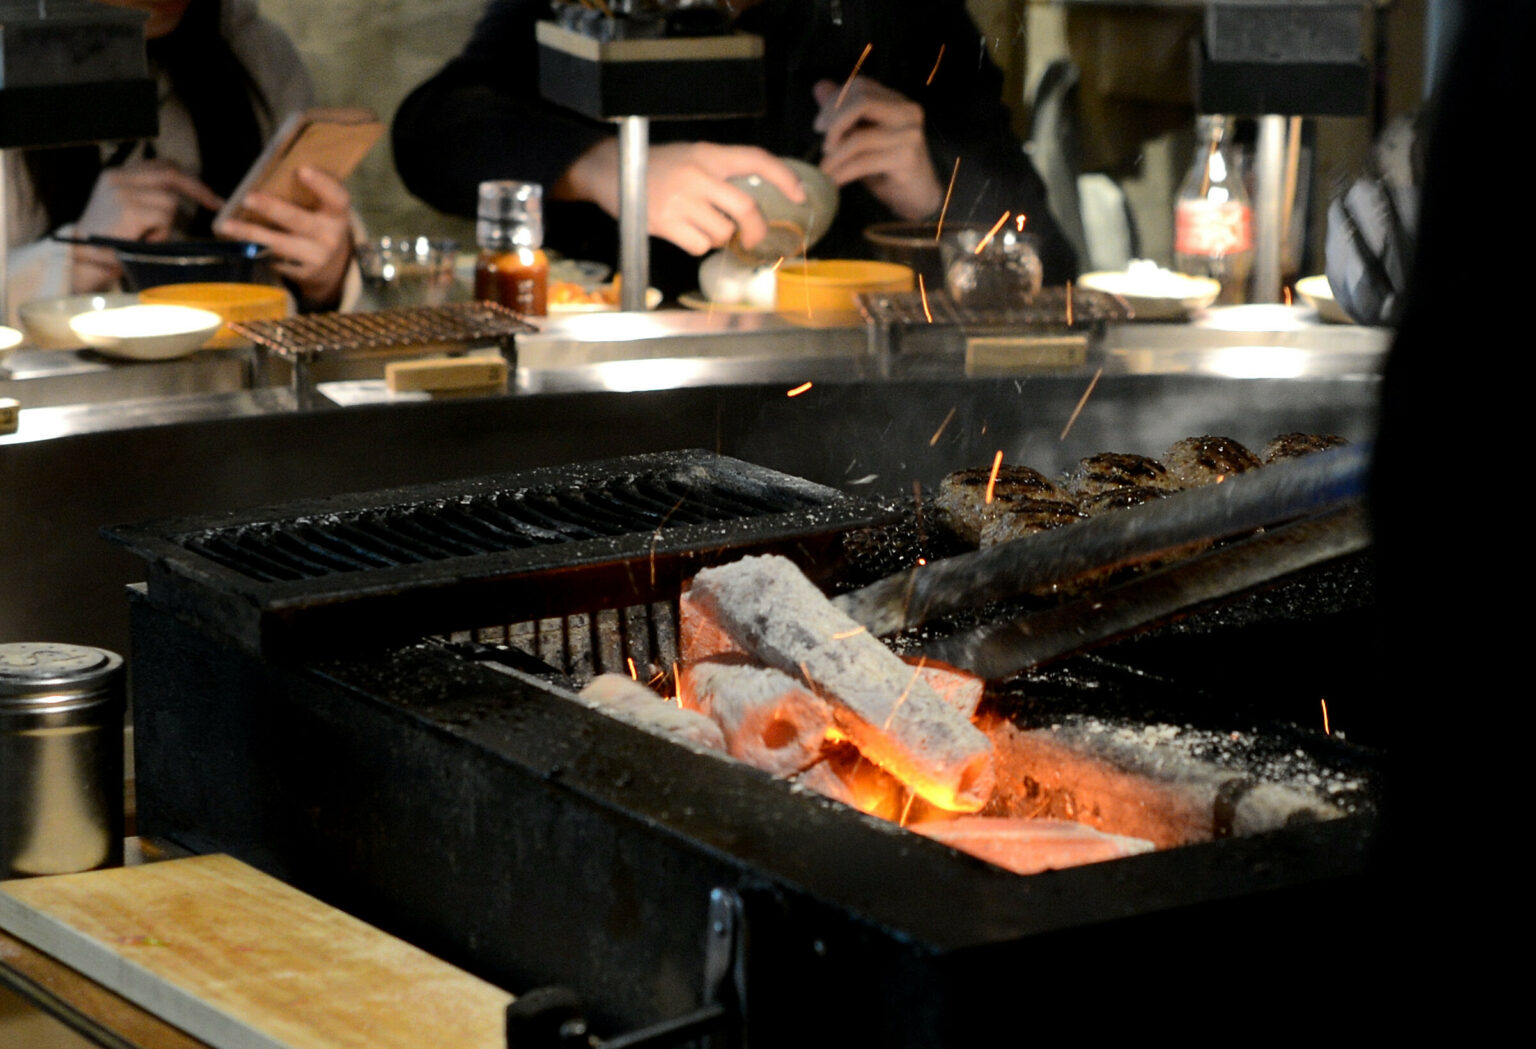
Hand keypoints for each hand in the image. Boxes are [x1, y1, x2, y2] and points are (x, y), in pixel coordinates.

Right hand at [70, 158, 223, 291]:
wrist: (83, 260)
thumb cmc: (109, 240)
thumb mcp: (126, 210)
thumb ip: (147, 196)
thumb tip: (182, 193)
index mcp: (116, 175)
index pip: (160, 165)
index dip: (187, 178)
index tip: (207, 194)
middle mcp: (117, 178)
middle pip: (170, 173)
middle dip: (197, 189)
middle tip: (215, 203)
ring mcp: (122, 191)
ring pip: (169, 200)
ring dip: (166, 223)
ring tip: (146, 235)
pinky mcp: (129, 208)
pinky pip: (163, 217)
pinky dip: (160, 232)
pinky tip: (143, 240)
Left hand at [214, 166, 353, 307]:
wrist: (331, 262)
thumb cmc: (319, 220)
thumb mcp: (323, 206)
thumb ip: (306, 191)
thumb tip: (265, 170)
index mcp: (338, 213)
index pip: (336, 197)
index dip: (321, 184)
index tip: (302, 170)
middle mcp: (331, 236)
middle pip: (300, 221)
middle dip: (272, 209)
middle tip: (248, 198)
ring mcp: (316, 257)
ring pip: (280, 244)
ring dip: (251, 233)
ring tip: (226, 225)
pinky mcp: (301, 272)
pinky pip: (273, 259)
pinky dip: (251, 248)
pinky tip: (233, 240)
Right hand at [560, 140, 805, 255]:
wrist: (608, 170)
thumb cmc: (654, 166)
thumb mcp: (690, 156)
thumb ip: (719, 173)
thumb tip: (752, 205)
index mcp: (708, 154)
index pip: (756, 160)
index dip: (784, 178)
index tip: (799, 196)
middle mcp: (698, 174)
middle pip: (746, 209)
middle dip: (756, 231)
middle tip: (753, 239)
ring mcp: (681, 199)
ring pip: (722, 233)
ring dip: (718, 238)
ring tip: (701, 227)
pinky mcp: (665, 222)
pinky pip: (699, 246)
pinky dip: (697, 246)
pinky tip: (684, 233)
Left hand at [813, 77, 943, 220]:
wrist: (918, 198)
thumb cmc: (888, 168)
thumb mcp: (862, 137)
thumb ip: (843, 112)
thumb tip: (820, 87)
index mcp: (897, 101)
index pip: (861, 87)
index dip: (834, 102)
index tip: (819, 126)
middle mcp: (907, 112)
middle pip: (862, 102)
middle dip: (834, 123)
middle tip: (823, 146)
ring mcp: (910, 135)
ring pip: (860, 137)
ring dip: (835, 155)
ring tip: (825, 169)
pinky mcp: (907, 159)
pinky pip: (864, 162)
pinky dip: (843, 172)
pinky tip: (833, 181)